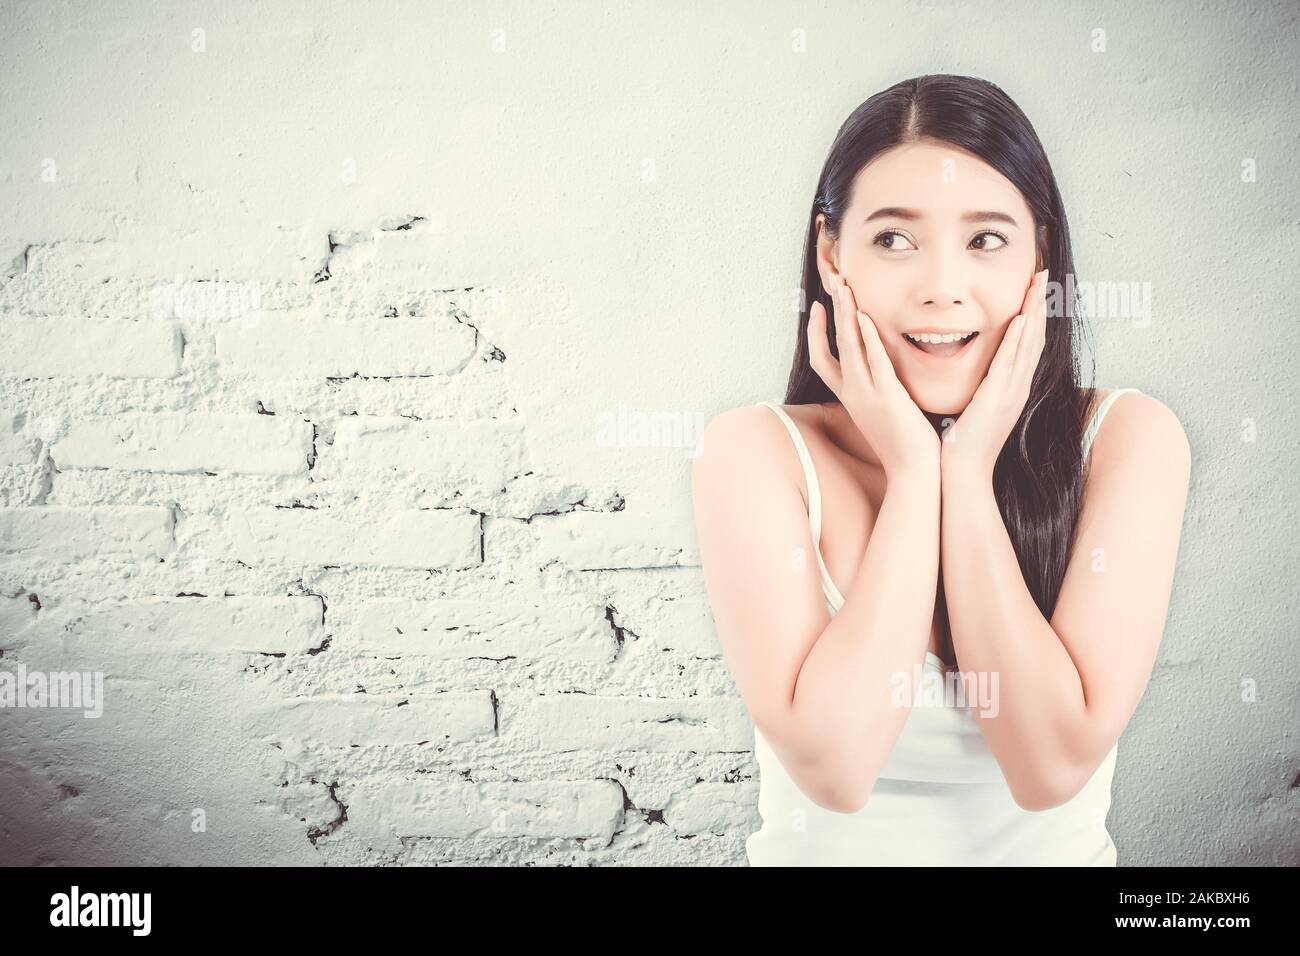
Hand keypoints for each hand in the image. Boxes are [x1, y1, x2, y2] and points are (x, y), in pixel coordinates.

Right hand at [808, 274, 940, 477]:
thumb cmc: (905, 445)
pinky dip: (867, 337)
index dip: (818, 332)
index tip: (820, 307)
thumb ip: (879, 390)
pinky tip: (865, 316)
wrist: (914, 473)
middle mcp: (852, 394)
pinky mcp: (887, 397)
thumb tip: (882, 374)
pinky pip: (873, 361)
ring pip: (848, 347)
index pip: (823, 360)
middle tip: (832, 282)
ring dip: (845, 315)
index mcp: (850, 398)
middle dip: (830, 312)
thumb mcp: (884, 414)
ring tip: (844, 288)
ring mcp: (867, 395)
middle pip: (830, 346)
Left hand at [940, 268, 1049, 480]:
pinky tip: (1021, 320)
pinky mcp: (998, 400)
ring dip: (1034, 312)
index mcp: (1012, 387)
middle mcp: (1017, 387)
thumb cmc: (963, 444)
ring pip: (1028, 345)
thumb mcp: (976, 408)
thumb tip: (978, 371)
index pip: (1027, 342)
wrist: (964, 474)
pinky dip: (1017, 341)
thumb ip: (981, 387)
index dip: (1033, 313)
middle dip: (1039, 303)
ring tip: (1038, 284)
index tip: (1034, 287)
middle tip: (1043, 273)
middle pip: (1035, 337)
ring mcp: (1011, 393)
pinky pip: (1010, 364)